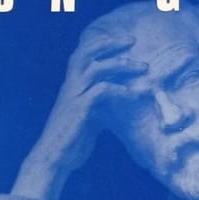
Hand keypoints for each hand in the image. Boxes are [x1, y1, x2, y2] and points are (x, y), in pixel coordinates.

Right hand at [11, 24, 146, 199]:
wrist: (54, 159)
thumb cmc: (72, 141)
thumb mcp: (90, 118)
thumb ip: (101, 105)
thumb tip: (120, 100)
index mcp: (71, 86)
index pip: (83, 54)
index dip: (101, 43)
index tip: (123, 41)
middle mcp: (70, 86)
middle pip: (86, 52)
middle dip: (110, 43)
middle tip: (132, 40)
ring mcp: (74, 96)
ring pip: (96, 68)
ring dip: (121, 64)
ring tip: (143, 68)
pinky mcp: (80, 110)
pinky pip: (102, 91)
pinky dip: (120, 90)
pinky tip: (135, 95)